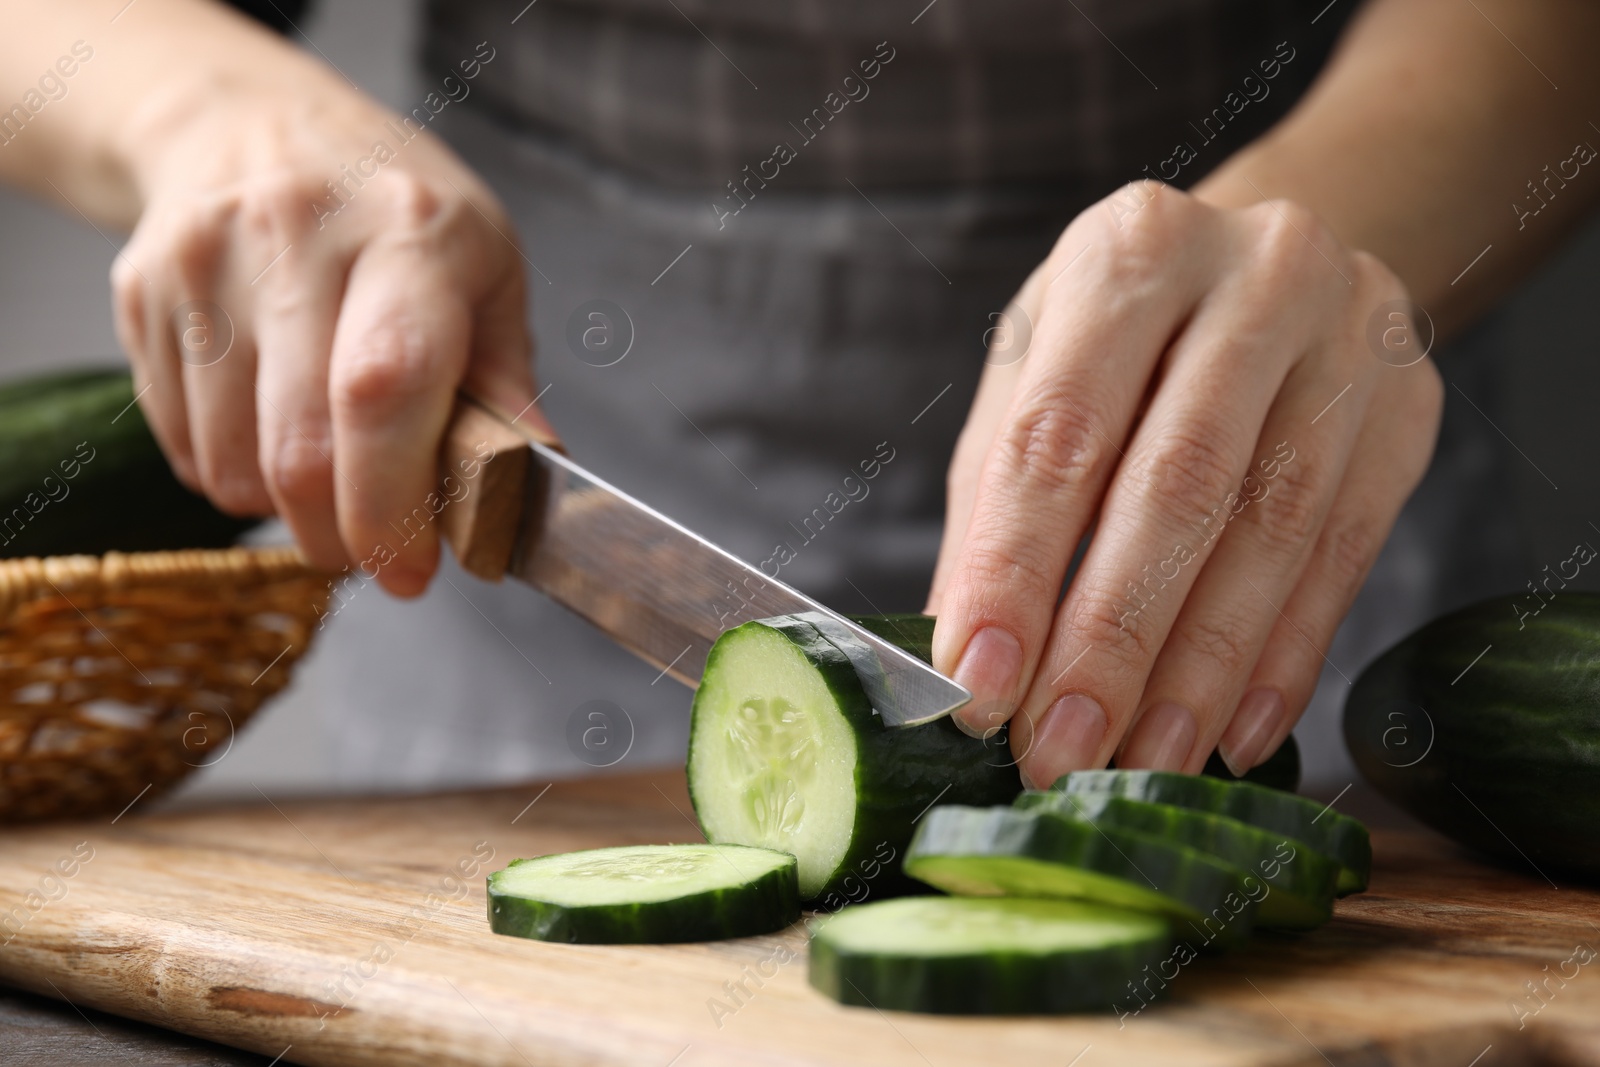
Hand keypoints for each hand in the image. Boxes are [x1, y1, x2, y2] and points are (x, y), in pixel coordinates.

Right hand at [111, 69, 552, 594]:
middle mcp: (297, 236)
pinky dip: (232, 475)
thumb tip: (531, 477)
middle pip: (299, 449)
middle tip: (375, 553)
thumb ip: (506, 380)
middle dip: (342, 537)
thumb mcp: (485, 267)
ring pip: (232, 464)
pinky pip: (182, 445)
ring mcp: (205, 262)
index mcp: (409, 232)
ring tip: (330, 476)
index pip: (384, 387)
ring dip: (286, 512)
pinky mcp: (142, 293)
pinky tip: (270, 431)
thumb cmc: (392, 207)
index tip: (411, 571)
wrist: (251, 123)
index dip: (394, 503)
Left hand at [926, 182, 1442, 787]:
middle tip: (1059, 752)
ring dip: (1200, 670)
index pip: (1059, 433)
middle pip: (1177, 484)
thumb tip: (961, 661)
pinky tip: (1230, 732)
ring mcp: (1351, 334)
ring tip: (1142, 763)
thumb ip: (994, 508)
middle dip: (1111, 640)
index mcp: (1129, 251)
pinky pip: (1346, 553)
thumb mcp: (1034, 377)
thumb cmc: (1121, 335)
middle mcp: (1255, 273)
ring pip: (1273, 529)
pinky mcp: (1408, 407)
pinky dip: (1284, 658)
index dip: (1014, 571)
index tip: (976, 687)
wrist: (1264, 266)